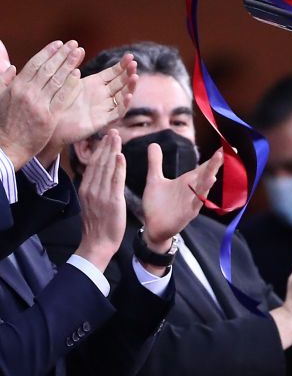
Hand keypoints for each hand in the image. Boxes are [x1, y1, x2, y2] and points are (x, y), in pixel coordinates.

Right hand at [0, 40, 84, 167]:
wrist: (8, 146)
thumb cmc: (4, 122)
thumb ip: (5, 80)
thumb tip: (12, 67)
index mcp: (16, 86)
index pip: (35, 64)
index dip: (48, 52)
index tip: (59, 44)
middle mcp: (27, 92)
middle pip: (48, 68)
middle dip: (62, 54)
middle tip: (74, 44)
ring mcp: (38, 104)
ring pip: (56, 79)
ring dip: (69, 64)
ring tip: (79, 53)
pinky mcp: (49, 116)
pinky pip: (62, 97)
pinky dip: (70, 84)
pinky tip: (78, 74)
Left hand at [51, 53, 136, 146]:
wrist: (52, 124)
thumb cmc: (57, 102)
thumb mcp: (66, 81)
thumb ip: (73, 66)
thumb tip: (79, 48)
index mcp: (95, 84)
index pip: (114, 73)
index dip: (122, 65)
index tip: (130, 56)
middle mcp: (103, 95)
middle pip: (121, 83)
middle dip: (129, 73)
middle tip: (134, 64)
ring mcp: (104, 107)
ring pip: (123, 96)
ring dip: (130, 87)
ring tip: (135, 77)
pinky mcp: (103, 121)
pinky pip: (117, 113)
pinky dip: (124, 105)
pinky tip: (129, 96)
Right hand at [75, 130, 125, 270]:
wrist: (97, 243)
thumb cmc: (97, 225)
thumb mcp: (91, 203)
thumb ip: (94, 189)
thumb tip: (97, 176)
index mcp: (86, 189)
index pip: (93, 165)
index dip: (100, 150)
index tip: (106, 138)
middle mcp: (91, 189)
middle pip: (99, 163)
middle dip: (106, 145)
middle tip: (113, 131)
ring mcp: (101, 195)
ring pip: (107, 168)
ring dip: (112, 151)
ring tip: (117, 138)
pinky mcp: (112, 201)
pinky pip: (115, 181)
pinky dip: (118, 167)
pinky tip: (121, 155)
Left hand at [141, 144, 223, 250]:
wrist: (152, 227)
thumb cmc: (156, 204)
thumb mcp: (154, 180)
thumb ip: (155, 163)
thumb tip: (153, 143)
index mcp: (188, 181)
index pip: (204, 166)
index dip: (215, 157)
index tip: (226, 146)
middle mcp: (193, 190)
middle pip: (207, 174)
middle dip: (215, 163)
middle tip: (223, 151)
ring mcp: (193, 201)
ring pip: (204, 187)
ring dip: (210, 176)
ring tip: (216, 165)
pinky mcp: (189, 213)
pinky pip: (197, 202)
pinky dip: (201, 195)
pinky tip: (206, 185)